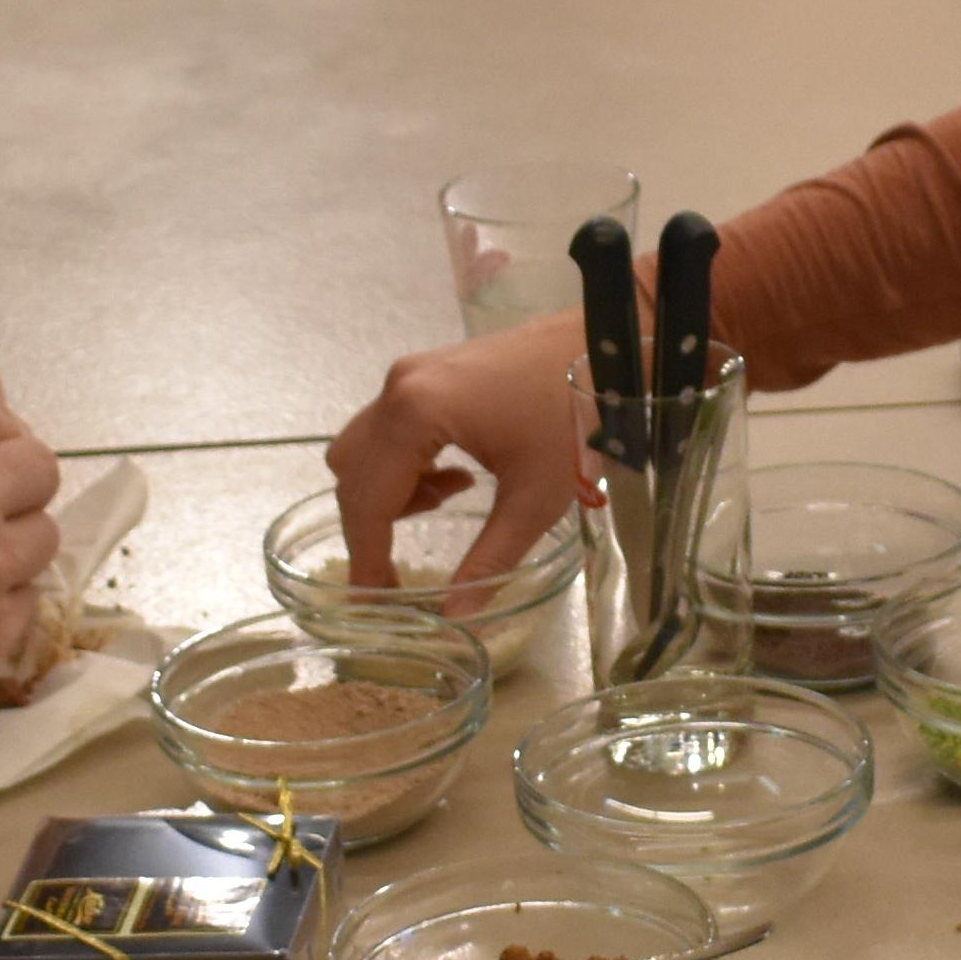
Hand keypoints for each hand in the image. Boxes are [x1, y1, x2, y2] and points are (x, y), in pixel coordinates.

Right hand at [324, 307, 590, 587]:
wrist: (607, 343)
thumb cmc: (577, 416)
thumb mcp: (535, 498)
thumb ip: (490, 560)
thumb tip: (454, 616)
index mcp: (416, 413)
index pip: (369, 498)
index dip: (366, 555)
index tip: (373, 602)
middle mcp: (399, 388)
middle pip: (353, 472)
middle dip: (371, 527)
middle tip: (397, 575)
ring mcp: (410, 375)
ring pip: (365, 449)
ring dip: (388, 492)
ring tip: (447, 503)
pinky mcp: (428, 373)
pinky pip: (390, 429)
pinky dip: (405, 465)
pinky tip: (456, 476)